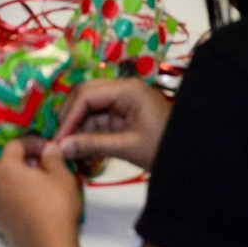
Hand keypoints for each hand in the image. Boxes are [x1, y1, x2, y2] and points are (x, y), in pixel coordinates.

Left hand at [0, 138, 91, 246]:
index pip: (13, 145)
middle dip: (15, 160)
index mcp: (7, 168)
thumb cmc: (55, 208)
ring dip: (11, 178)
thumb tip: (48, 148)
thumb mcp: (62, 177)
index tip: (45, 147)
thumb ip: (53, 158)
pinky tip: (28, 201)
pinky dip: (10, 195)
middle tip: (36, 163)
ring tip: (33, 183)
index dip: (30, 142)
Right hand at [54, 77, 170, 169]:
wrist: (189, 156)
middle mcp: (121, 90)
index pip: (87, 94)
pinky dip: (86, 134)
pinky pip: (97, 120)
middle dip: (70, 119)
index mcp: (127, 89)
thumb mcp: (128, 147)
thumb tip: (61, 148)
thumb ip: (93, 145)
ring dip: (76, 128)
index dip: (69, 116)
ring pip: (88, 109)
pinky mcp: (121, 116)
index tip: (58, 139)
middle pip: (84, 97)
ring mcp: (121, 102)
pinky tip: (79, 150)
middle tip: (59, 144)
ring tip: (67, 150)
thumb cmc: (163, 148)